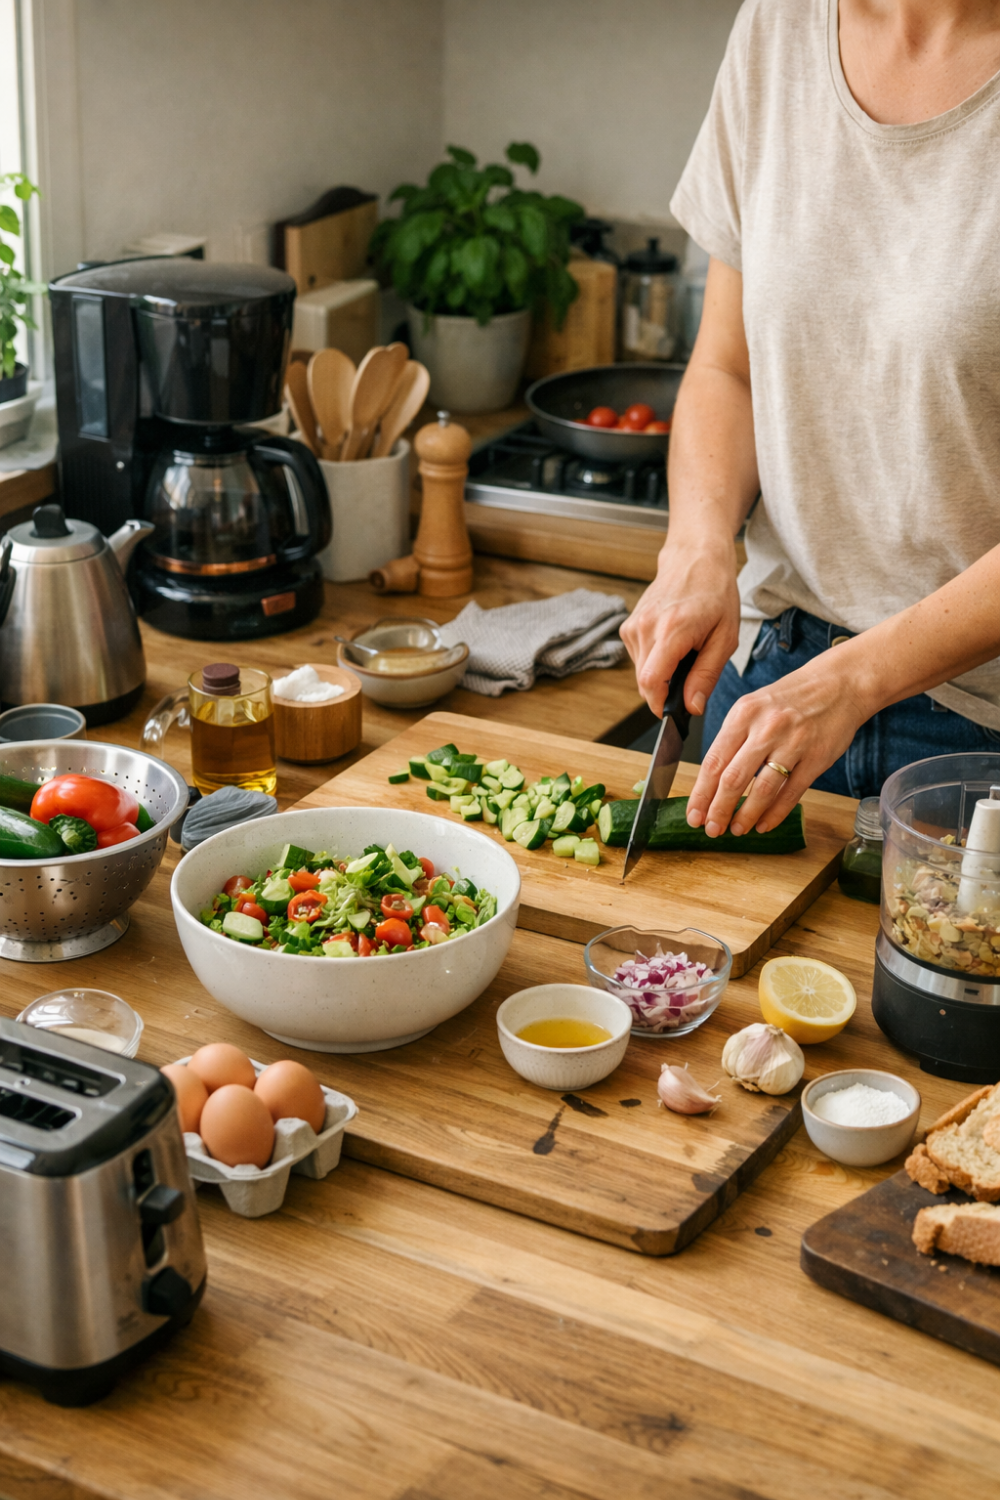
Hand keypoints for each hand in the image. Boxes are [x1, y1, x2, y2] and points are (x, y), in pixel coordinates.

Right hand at [620, 540, 740, 718]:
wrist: (695, 559)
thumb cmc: (715, 594)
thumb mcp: (724, 638)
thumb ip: (706, 675)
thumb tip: (692, 707)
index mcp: (672, 629)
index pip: (651, 682)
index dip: (660, 705)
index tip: (673, 714)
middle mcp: (645, 627)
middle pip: (644, 682)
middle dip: (666, 691)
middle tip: (691, 677)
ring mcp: (633, 626)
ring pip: (641, 673)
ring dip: (662, 675)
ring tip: (685, 653)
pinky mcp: (628, 626)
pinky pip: (639, 659)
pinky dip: (655, 662)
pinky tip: (672, 644)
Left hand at [686, 652, 869, 835]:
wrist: (839, 684)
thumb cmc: (791, 698)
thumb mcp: (753, 706)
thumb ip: (733, 738)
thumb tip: (712, 780)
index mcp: (743, 714)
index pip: (713, 761)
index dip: (701, 793)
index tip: (693, 814)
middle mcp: (766, 728)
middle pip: (733, 778)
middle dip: (718, 809)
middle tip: (712, 829)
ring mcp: (793, 743)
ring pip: (762, 789)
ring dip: (746, 815)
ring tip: (737, 829)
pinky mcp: (816, 758)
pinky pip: (791, 792)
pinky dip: (775, 813)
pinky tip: (764, 824)